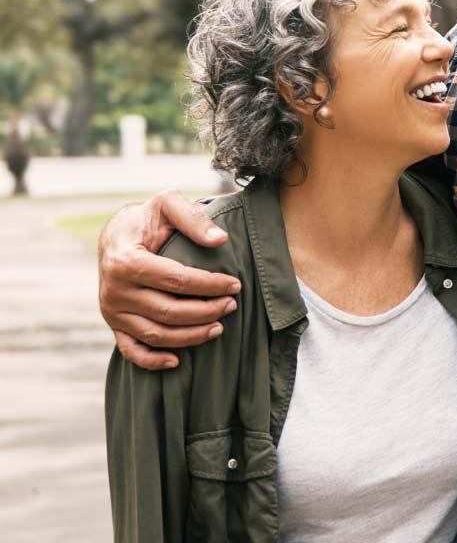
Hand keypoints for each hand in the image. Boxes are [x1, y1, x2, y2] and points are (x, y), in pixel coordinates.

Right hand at [98, 189, 240, 369]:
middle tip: (232, 305)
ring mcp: (112, 310)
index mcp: (126, 261)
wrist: (117, 233)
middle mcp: (114, 290)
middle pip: (169, 311)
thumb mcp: (167, 203)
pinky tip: (177, 362)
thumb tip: (219, 240)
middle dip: (206, 311)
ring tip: (219, 327)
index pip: (177, 281)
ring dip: (190, 336)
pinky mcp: (113, 323)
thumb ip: (193, 217)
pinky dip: (152, 361)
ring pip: (156, 334)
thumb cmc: (148, 218)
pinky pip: (130, 350)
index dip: (210, 285)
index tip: (235, 285)